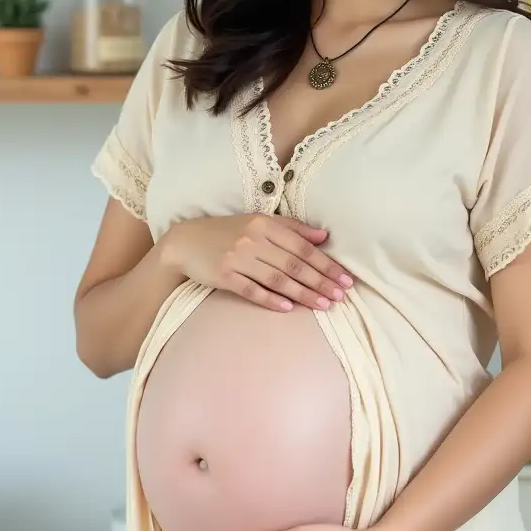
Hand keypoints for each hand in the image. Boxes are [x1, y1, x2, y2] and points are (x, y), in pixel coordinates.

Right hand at [160, 214, 353, 311]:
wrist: (185, 242)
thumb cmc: (228, 231)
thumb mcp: (259, 222)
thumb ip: (292, 228)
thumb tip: (323, 236)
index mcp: (265, 224)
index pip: (302, 247)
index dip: (326, 264)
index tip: (345, 279)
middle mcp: (253, 240)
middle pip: (294, 264)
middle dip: (320, 281)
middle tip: (341, 296)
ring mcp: (238, 258)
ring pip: (278, 279)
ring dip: (304, 294)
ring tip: (323, 305)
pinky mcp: (224, 275)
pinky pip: (252, 290)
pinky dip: (271, 299)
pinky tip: (289, 308)